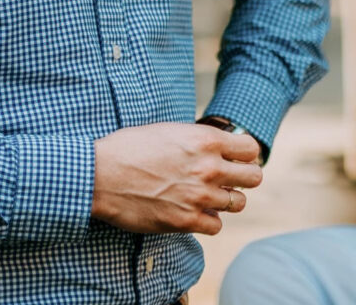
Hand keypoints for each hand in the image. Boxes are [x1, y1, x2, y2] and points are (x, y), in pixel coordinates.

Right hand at [91, 121, 262, 235]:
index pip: (251, 148)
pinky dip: (208, 219)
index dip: (244, 152)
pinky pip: (216, 225)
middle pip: (254, 177)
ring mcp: (200, 196)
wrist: (101, 175)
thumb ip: (195, 140)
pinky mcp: (187, 221)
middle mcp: (208, 168)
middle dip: (243, 177)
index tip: (235, 156)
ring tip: (207, 194)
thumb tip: (212, 146)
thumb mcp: (167, 131)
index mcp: (204, 140)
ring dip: (226, 199)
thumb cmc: (128, 147)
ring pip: (238, 203)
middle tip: (228, 178)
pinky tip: (193, 210)